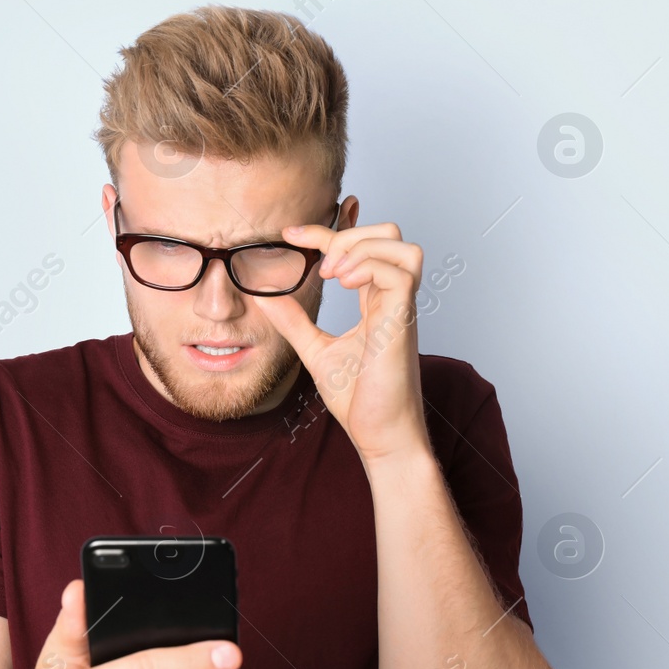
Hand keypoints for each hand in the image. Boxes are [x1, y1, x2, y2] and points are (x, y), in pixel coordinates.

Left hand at [251, 219, 429, 463]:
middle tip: (320, 263)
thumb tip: (263, 295)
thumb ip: (293, 320)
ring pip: (405, 249)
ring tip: (333, 275)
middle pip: (392, 237)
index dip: (327, 233)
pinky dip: (369, 268)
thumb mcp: (314, 349)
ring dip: (363, 249)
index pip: (359, 249)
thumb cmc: (359, 399)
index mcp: (375, 303)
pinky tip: (344, 285)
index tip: (291, 235)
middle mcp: (392, 301)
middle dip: (352, 234)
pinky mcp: (401, 324)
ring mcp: (400, 310)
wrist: (378, 435)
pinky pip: (400, 275)